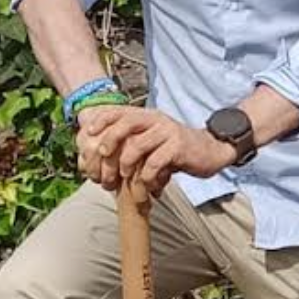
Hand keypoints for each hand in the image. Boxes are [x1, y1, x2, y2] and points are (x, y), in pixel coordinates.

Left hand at [78, 107, 234, 195]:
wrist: (211, 152)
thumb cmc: (175, 151)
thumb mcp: (153, 142)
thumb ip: (131, 145)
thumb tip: (100, 158)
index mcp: (147, 116)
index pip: (119, 110)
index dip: (101, 120)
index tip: (88, 133)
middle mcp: (156, 119)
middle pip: (124, 124)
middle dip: (109, 143)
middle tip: (103, 162)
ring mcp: (168, 132)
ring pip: (136, 146)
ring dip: (124, 167)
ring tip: (122, 181)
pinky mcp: (178, 147)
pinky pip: (154, 163)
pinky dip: (144, 178)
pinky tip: (146, 187)